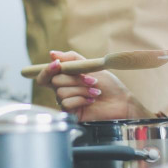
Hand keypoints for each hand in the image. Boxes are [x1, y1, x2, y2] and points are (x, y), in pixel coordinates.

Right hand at [35, 50, 152, 121]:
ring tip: (96, 92)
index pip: (46, 75)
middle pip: (55, 81)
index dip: (47, 69)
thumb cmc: (108, 85)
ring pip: (61, 92)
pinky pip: (66, 103)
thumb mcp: (91, 66)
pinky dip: (81, 99)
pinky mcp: (72, 114)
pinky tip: (91, 101)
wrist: (121, 102)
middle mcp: (64, 90)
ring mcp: (67, 102)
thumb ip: (72, 59)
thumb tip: (52, 54)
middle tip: (92, 80)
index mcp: (66, 78)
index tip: (58, 64)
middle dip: (75, 79)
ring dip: (81, 90)